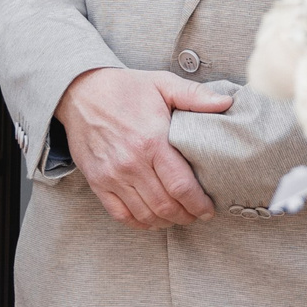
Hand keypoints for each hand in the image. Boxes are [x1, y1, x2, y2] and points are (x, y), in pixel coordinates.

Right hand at [55, 67, 233, 229]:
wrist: (80, 92)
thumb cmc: (125, 88)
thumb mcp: (163, 84)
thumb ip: (195, 96)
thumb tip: (225, 103)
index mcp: (152, 141)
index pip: (181, 186)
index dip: (199, 203)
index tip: (209, 208)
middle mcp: (131, 163)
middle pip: (165, 205)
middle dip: (186, 215)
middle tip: (197, 214)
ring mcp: (112, 175)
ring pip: (145, 214)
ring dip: (166, 221)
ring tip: (178, 216)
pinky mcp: (97, 182)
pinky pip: (120, 214)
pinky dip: (139, 223)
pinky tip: (152, 219)